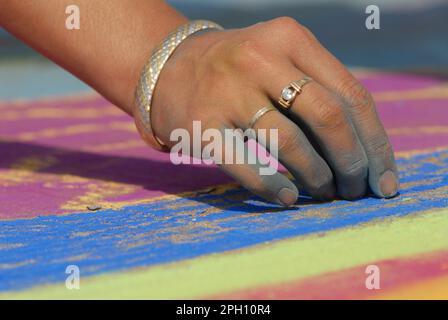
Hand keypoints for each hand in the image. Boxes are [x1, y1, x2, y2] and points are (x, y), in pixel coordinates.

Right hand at [136, 17, 398, 205]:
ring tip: (323, 193)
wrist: (170, 68)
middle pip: (327, 116)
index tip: (384, 179)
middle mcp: (260, 58)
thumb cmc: (239, 72)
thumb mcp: (280, 60)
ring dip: (316, 177)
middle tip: (353, 190)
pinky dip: (272, 186)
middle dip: (350, 162)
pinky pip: (246, 164)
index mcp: (290, 39)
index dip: (375, 143)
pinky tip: (288, 198)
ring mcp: (227, 91)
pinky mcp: (201, 124)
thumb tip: (363, 153)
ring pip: (289, 143)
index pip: (351, 95)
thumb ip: (319, 90)